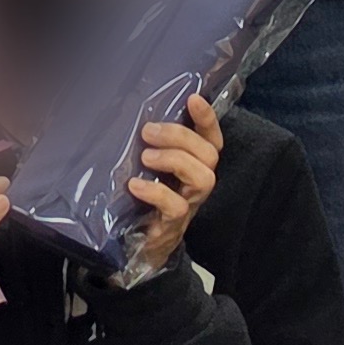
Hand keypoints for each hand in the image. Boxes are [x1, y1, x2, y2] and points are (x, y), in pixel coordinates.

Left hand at [125, 94, 222, 271]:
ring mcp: (189, 205)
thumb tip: (132, 114)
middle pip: (209, 154)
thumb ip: (150, 145)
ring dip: (175, 160)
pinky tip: (135, 185)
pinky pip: (176, 207)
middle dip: (180, 137)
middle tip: (148, 132)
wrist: (138, 246)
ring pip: (204, 178)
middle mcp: (197, 183)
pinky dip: (155, 192)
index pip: (211, 138)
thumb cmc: (143, 198)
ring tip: (146, 157)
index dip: (207, 118)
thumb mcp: (148, 167)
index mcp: (194, 165)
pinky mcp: (174, 225)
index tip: (193, 98)